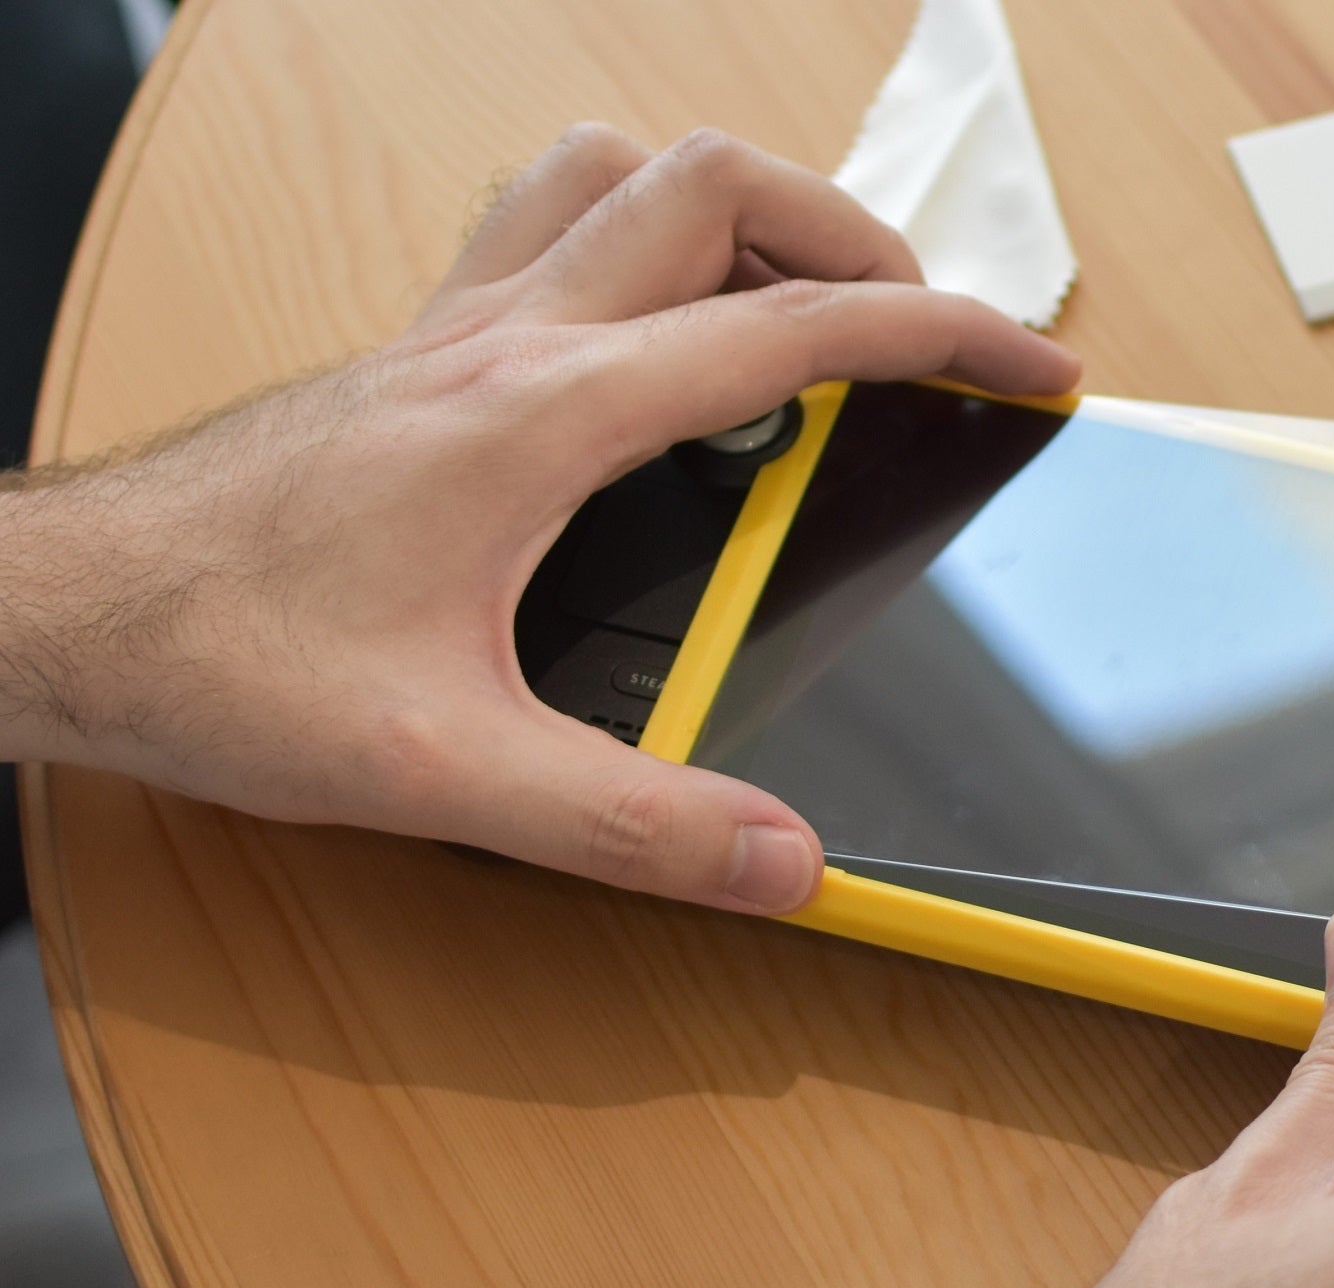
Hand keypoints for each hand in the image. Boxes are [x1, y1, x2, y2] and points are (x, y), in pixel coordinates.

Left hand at [0, 124, 1077, 911]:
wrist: (60, 613)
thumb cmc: (220, 662)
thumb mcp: (445, 770)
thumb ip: (630, 824)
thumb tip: (784, 859)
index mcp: (545, 417)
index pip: (793, 330)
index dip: (941, 333)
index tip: (1028, 362)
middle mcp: (506, 340)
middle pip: (718, 188)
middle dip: (856, 235)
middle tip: (919, 329)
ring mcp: (455, 329)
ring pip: (620, 172)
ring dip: (736, 206)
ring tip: (800, 297)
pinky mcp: (416, 350)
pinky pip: (545, 223)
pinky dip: (632, 234)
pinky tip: (650, 330)